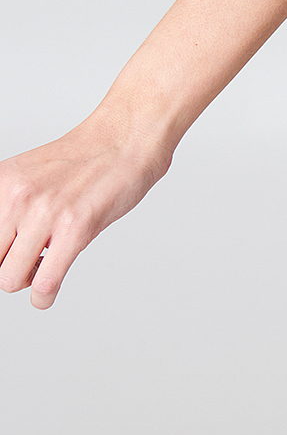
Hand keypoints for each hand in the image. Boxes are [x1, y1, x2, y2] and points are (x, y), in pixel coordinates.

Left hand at [0, 106, 170, 308]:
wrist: (126, 138)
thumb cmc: (87, 158)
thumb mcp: (31, 175)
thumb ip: (11, 207)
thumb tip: (4, 247)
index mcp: (3, 183)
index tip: (9, 255)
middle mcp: (17, 197)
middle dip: (8, 268)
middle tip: (28, 261)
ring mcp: (46, 213)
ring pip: (10, 279)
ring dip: (26, 283)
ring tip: (43, 270)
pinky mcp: (76, 228)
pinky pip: (45, 283)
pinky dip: (43, 297)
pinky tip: (47, 294)